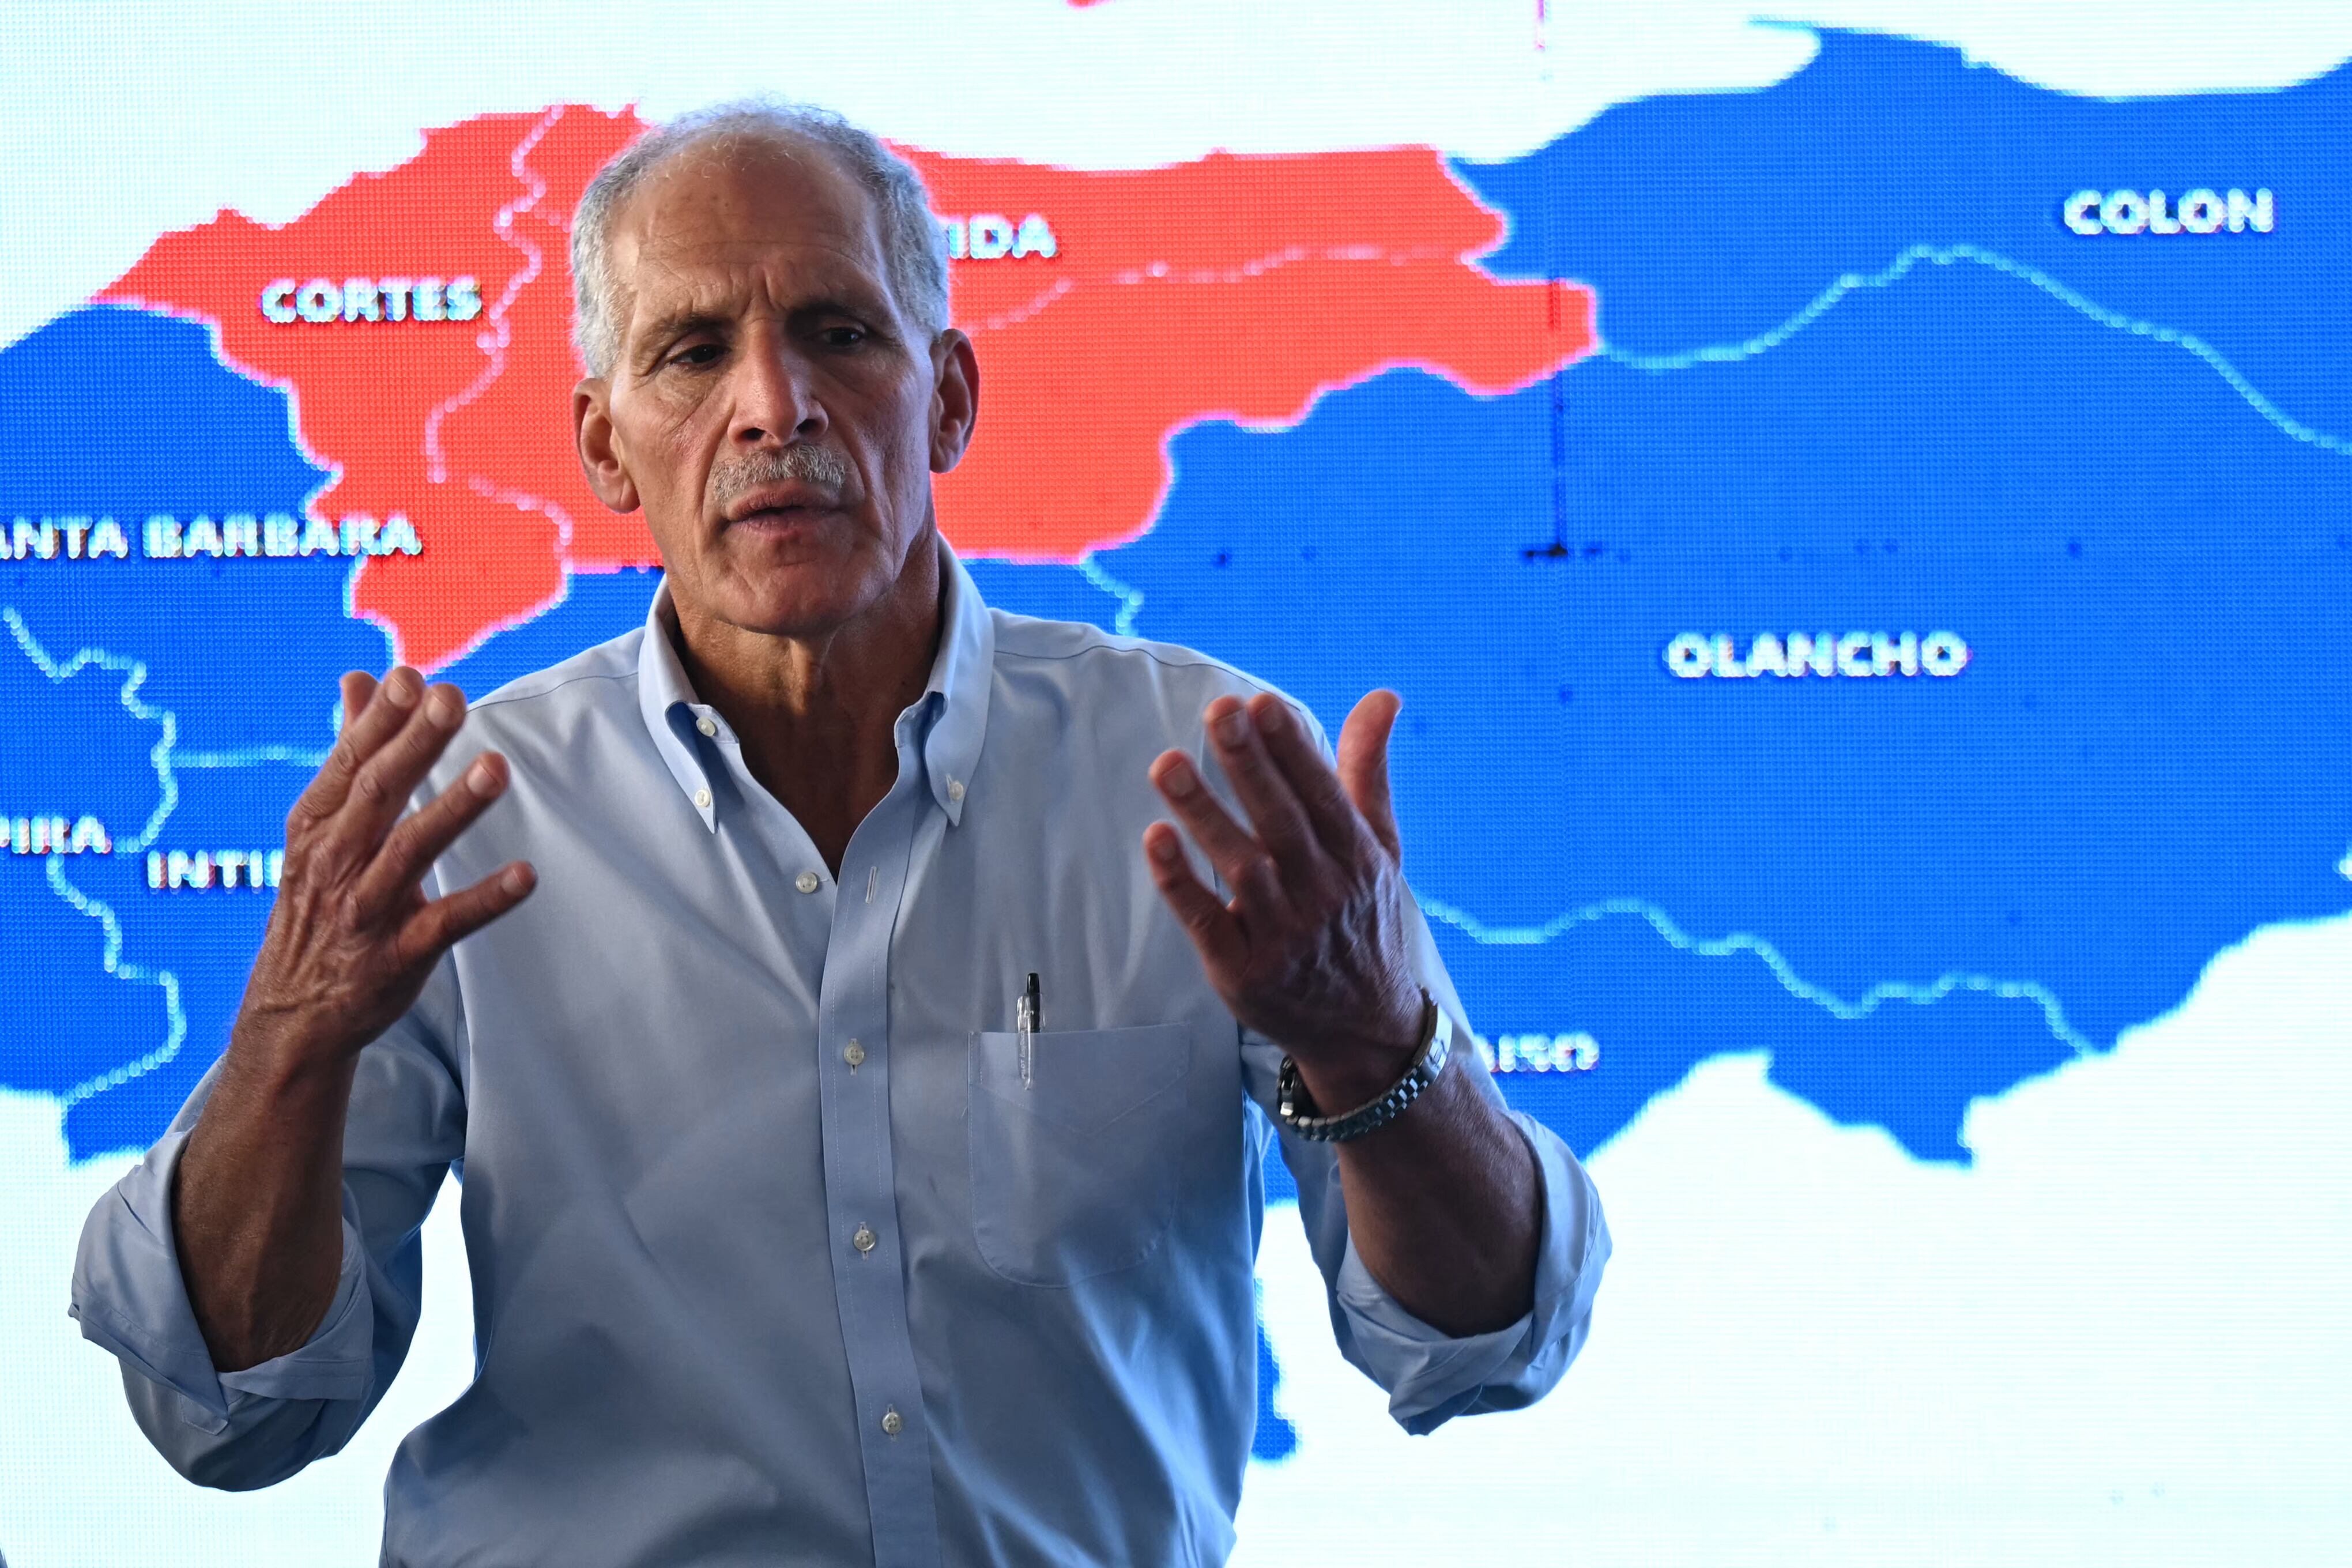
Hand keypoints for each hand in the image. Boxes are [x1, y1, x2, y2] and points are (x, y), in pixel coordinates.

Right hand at [237, 668, 535, 1068]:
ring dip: (454, 809)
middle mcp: (335, 861)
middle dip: (415, 745)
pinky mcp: (398, 954)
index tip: (412, 676)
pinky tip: (526, 875)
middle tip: (453, 699)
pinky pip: (446, 924)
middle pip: (379, 794)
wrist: (291, 1012)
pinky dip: (486, 900)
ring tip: (496, 769)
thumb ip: (349, 750)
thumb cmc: (316, 901)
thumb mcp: (318, 827)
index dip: (381, 721)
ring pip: (411, 852)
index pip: (349, 762)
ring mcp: (366, 909)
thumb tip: (361, 678)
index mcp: (316, 824)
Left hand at [1145, 689, 1425, 1106]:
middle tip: (1218, 713)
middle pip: (1281, 822)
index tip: (1262, 703)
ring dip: (1203, 814)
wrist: (1364, 1028)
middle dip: (1250, 765)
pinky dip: (1182, 883)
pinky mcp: (1244, 971)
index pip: (1322, 794)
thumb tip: (1382, 696)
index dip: (1293, 749)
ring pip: (1240, 867)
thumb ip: (1367, 770)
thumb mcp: (1378, 846)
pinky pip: (1208, 921)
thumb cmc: (1362, 919)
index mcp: (1356, 857)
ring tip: (1167, 765)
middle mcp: (1323, 894)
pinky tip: (1156, 840)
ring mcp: (1283, 935)